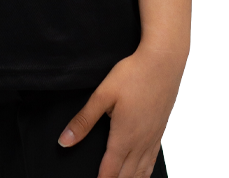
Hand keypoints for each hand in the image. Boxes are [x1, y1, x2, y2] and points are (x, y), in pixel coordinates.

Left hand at [57, 45, 185, 177]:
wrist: (163, 62)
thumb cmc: (134, 75)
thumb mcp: (103, 95)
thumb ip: (84, 120)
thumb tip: (65, 141)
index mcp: (124, 136)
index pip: (109, 170)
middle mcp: (140, 143)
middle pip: (126, 175)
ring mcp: (152, 138)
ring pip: (140, 172)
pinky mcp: (160, 131)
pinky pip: (152, 161)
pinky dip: (144, 173)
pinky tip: (140, 174)